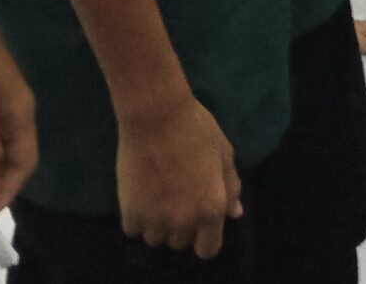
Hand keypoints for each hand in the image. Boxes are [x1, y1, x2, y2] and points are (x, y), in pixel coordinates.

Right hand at [117, 96, 242, 254]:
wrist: (156, 116)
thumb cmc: (197, 130)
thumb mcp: (224, 155)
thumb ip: (231, 188)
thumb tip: (235, 213)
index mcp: (211, 209)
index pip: (208, 249)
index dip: (204, 238)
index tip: (199, 222)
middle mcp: (184, 222)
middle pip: (181, 243)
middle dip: (181, 226)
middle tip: (177, 198)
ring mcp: (155, 219)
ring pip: (156, 238)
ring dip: (157, 224)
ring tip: (157, 197)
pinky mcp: (130, 212)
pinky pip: (134, 229)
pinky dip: (136, 217)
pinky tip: (140, 195)